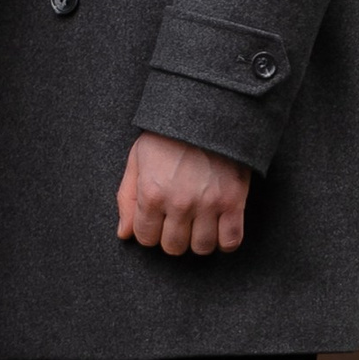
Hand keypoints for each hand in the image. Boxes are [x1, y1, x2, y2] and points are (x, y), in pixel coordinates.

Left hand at [115, 131, 249, 256]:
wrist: (208, 111)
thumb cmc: (169, 134)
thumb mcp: (138, 158)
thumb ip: (127, 198)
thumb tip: (125, 234)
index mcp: (152, 192)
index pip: (146, 238)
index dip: (150, 231)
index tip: (158, 221)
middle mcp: (179, 203)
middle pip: (173, 247)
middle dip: (173, 237)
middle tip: (178, 220)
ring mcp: (208, 204)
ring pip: (202, 248)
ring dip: (199, 240)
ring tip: (199, 223)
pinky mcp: (234, 202)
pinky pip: (231, 241)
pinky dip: (225, 241)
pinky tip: (219, 227)